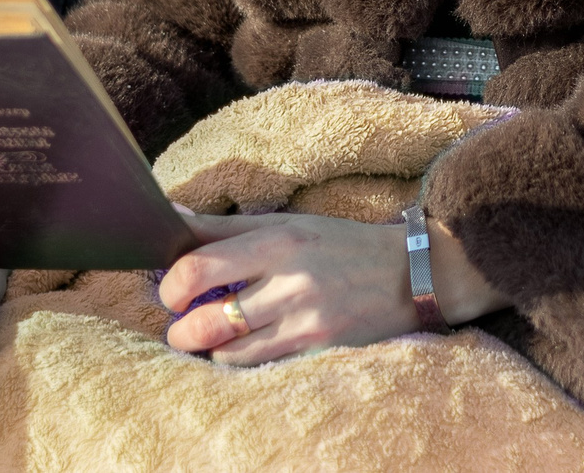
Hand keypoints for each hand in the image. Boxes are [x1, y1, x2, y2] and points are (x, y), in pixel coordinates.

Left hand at [157, 209, 507, 365]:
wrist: (413, 274)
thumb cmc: (339, 244)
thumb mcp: (286, 223)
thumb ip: (224, 227)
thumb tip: (170, 219)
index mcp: (276, 239)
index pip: (198, 265)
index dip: (170, 285)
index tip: (171, 290)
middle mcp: (289, 279)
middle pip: (206, 318)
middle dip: (180, 328)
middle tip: (180, 323)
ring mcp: (305, 319)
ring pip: (227, 351)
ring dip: (207, 348)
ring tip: (209, 338)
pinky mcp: (319, 348)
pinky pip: (259, 365)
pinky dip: (240, 360)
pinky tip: (243, 348)